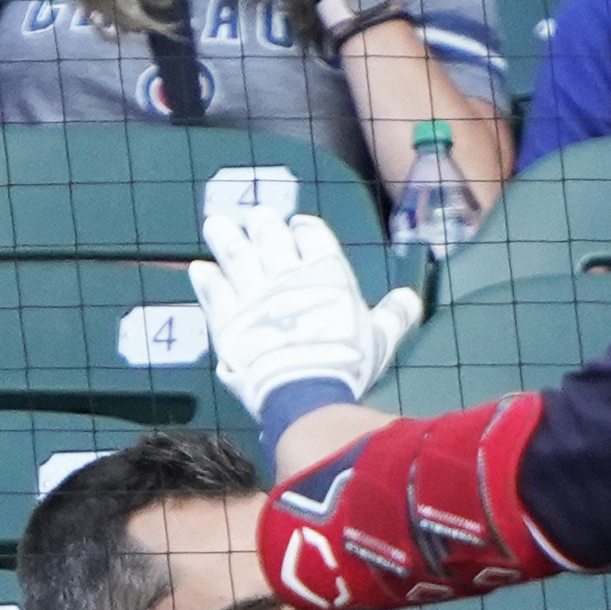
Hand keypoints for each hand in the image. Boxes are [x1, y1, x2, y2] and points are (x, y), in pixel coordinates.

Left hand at [189, 209, 421, 416]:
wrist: (304, 392)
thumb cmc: (347, 364)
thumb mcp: (380, 339)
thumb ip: (394, 315)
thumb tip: (410, 299)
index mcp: (326, 272)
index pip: (311, 236)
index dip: (303, 228)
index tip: (296, 226)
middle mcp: (286, 274)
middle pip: (270, 237)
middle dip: (263, 224)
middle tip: (256, 216)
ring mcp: (253, 293)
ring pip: (236, 254)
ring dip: (226, 237)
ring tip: (217, 224)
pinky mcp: (227, 317)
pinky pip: (213, 290)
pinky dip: (206, 278)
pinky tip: (200, 268)